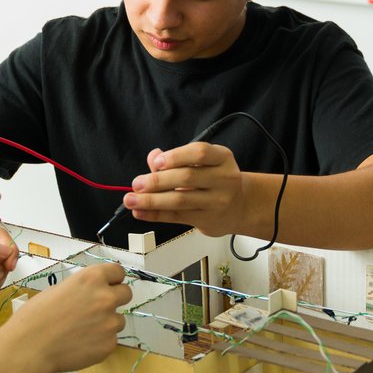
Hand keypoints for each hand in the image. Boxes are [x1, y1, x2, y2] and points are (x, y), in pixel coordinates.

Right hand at [4, 263, 130, 372]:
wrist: (29, 348)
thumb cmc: (35, 317)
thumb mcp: (58, 290)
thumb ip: (81, 290)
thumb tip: (90, 294)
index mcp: (91, 279)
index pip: (118, 272)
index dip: (113, 279)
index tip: (110, 285)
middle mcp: (105, 298)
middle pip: (127, 294)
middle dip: (115, 299)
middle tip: (99, 308)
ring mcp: (110, 322)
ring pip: (118, 320)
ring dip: (106, 323)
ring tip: (82, 331)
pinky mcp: (109, 344)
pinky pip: (110, 340)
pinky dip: (99, 342)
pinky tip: (80, 344)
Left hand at [122, 142, 245, 235]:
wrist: (241, 206)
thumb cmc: (217, 180)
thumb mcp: (203, 163)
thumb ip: (177, 158)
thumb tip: (153, 156)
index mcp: (222, 158)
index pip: (200, 153)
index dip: (176, 156)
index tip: (156, 162)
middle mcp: (224, 179)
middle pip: (187, 178)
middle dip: (157, 181)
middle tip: (137, 183)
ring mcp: (217, 201)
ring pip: (180, 200)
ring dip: (151, 200)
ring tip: (131, 200)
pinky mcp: (208, 219)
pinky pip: (177, 217)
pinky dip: (156, 214)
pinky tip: (141, 212)